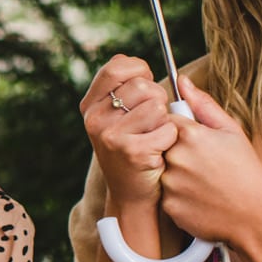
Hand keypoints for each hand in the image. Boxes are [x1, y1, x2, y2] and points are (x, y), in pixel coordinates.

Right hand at [81, 55, 177, 213]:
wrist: (131, 194)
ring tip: (155, 136)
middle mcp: (94, 119)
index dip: (140, 71)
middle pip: (143, 85)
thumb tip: (143, 66)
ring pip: (157, 106)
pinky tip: (159, 151)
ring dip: (165, 120)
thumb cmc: (133, 148)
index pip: (117, 67)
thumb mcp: (118, 117)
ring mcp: (110, 136)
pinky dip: (171, 139)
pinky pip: (167, 128)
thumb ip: (126, 88)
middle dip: (158, 99)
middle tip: (152, 120)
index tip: (146, 85)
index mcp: (90, 106)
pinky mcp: (131, 151)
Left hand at [159, 78, 261, 244]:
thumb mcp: (231, 132)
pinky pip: (165, 195)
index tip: (192, 140)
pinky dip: (178, 196)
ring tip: (203, 182)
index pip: (163, 119)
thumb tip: (182, 80)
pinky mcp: (168, 205)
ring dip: (175, 175)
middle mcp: (175, 156)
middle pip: (159, 145)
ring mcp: (170, 182)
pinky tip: (199, 198)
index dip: (177, 128)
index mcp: (190, 133)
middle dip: (175, 152)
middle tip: (202, 165)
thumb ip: (203, 104)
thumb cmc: (246, 170)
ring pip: (160, 171)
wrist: (256, 216)